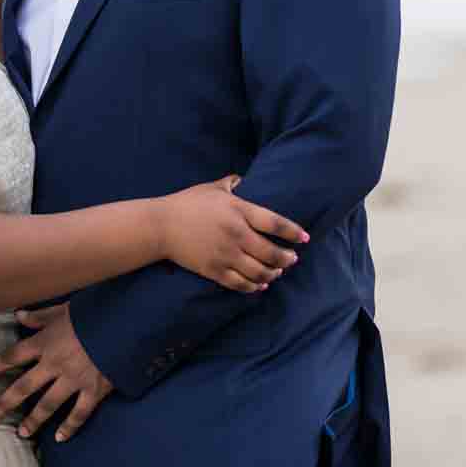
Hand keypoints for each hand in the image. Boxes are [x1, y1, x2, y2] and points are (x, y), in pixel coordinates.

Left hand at [0, 303, 113, 442]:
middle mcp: (54, 363)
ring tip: (20, 434)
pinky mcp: (93, 390)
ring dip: (32, 421)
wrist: (127, 322)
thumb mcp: (64, 309)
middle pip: (23, 387)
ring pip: (47, 405)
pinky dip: (69, 427)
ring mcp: (74, 379)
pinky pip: (79, 413)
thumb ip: (40, 316)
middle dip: (4, 403)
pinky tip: (59, 439)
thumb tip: (18, 315)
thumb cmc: (94, 312)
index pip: (10, 357)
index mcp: (45, 342)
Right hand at [157, 175, 308, 292]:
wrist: (160, 225)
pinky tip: (260, 285)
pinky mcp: (214, 270)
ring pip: (260, 272)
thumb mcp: (212, 188)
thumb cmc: (187, 203)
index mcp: (238, 210)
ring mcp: (226, 254)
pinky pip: (241, 284)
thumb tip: (245, 180)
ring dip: (273, 274)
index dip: (294, 232)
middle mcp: (236, 233)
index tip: (305, 238)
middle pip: (272, 252)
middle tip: (292, 258)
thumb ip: (232, 183)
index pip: (275, 223)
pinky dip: (254, 287)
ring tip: (278, 272)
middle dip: (287, 258)